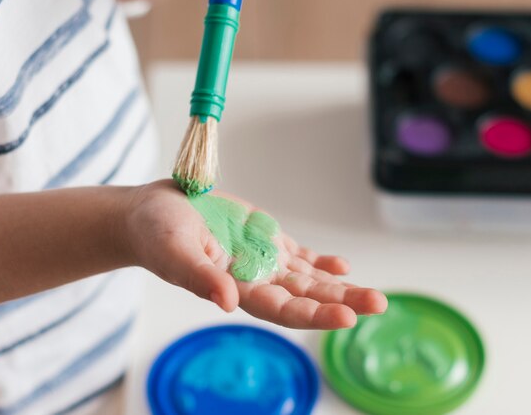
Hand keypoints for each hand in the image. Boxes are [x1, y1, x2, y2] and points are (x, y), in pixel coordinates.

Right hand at [123, 180, 386, 329]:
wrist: (152, 212)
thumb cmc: (155, 234)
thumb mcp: (174, 251)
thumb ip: (199, 276)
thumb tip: (229, 303)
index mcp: (237, 289)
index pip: (282, 309)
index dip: (314, 315)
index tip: (346, 317)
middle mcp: (255, 279)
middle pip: (306, 297)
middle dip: (342, 302)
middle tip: (378, 304)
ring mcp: (262, 259)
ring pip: (308, 278)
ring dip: (340, 286)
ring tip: (374, 296)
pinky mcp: (263, 239)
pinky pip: (298, 254)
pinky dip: (320, 262)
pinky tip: (341, 265)